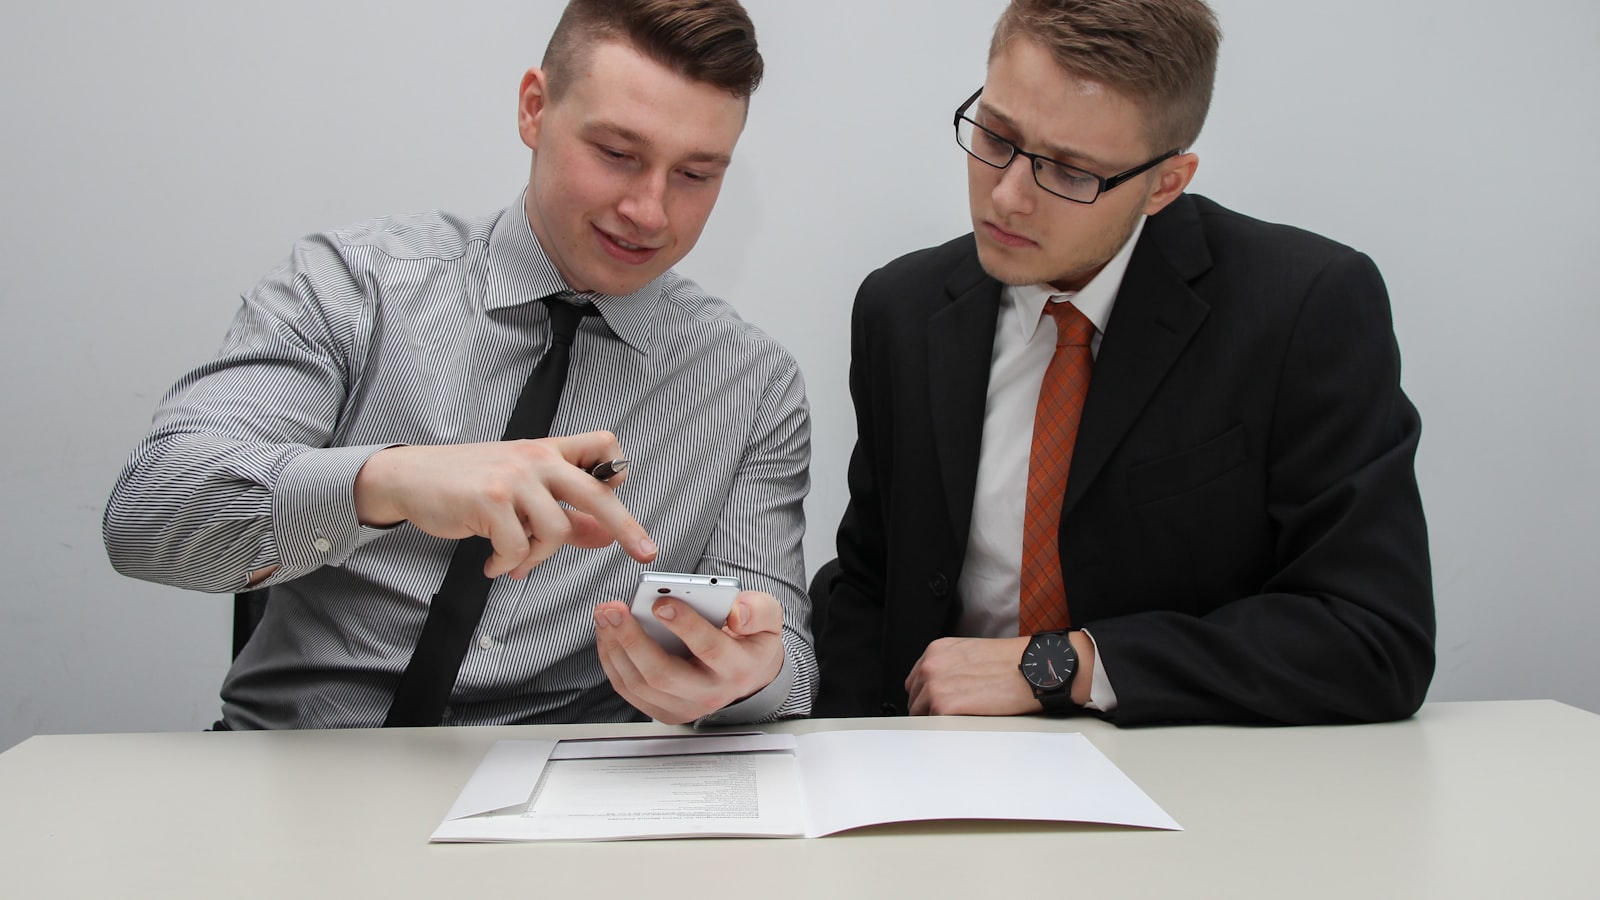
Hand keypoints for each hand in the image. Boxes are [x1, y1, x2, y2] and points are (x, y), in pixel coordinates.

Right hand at [353, 430, 656, 578]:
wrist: (411, 477)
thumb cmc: (469, 483)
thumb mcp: (521, 490)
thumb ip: (566, 513)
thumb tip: (605, 536)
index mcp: (548, 451)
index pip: (602, 445)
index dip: (616, 470)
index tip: (620, 492)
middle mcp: (536, 459)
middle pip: (596, 492)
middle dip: (626, 527)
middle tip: (645, 552)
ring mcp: (513, 478)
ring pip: (555, 531)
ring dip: (537, 558)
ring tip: (516, 561)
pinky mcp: (489, 500)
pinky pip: (518, 548)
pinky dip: (508, 564)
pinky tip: (494, 563)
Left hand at [594, 590, 784, 723]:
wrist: (749, 673)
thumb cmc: (751, 640)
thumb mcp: (768, 618)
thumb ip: (758, 610)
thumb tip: (736, 613)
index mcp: (738, 668)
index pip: (709, 648)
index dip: (684, 625)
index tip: (661, 602)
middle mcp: (711, 694)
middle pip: (663, 674)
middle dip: (633, 639)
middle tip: (614, 608)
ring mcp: (685, 707)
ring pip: (640, 684)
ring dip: (615, 648)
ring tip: (605, 615)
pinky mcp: (665, 711)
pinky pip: (630, 690)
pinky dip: (612, 661)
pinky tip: (607, 633)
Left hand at [905, 636, 1039, 715]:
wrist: (1032, 668)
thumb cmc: (1011, 661)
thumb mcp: (971, 653)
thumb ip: (950, 666)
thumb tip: (942, 687)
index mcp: (937, 651)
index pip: (915, 680)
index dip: (926, 694)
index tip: (936, 702)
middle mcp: (931, 666)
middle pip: (915, 698)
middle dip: (928, 708)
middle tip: (951, 715)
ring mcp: (934, 686)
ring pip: (920, 713)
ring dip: (935, 720)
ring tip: (959, 721)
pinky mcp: (943, 706)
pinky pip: (931, 724)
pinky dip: (943, 727)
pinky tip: (962, 724)